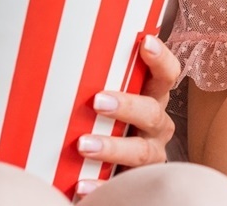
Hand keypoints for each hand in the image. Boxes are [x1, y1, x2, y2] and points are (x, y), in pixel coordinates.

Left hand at [74, 36, 178, 194]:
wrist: (110, 172)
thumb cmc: (105, 125)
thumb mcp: (107, 102)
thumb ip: (99, 83)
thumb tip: (61, 52)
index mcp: (152, 101)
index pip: (165, 76)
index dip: (161, 59)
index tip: (145, 42)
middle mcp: (156, 127)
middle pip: (152, 113)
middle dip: (127, 106)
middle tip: (97, 101)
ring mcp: (150, 156)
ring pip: (141, 151)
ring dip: (113, 146)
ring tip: (83, 145)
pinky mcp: (136, 181)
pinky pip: (122, 185)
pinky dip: (101, 185)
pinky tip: (80, 184)